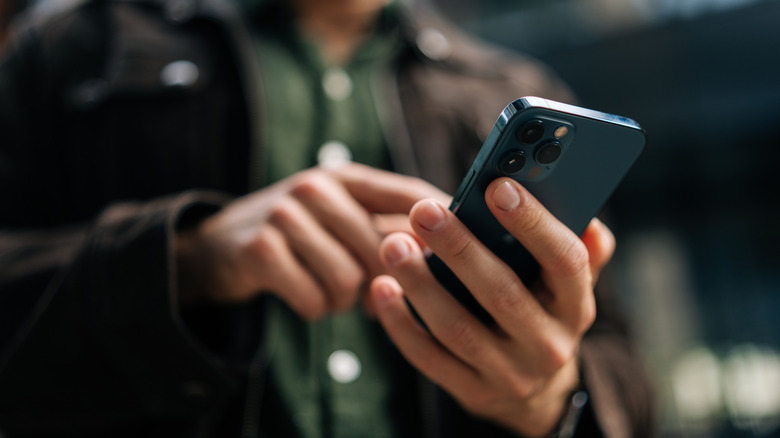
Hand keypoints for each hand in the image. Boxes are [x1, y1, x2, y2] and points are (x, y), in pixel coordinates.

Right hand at [176, 163, 447, 319]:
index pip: (411, 194)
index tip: (469, 251)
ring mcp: (286, 213)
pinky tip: (303, 294)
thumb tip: (451, 253)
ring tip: (330, 290)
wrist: (217, 247)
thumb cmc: (298, 236)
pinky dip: (315, 308)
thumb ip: (387, 229)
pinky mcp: (261, 249)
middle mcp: (317, 186)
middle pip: (384, 249)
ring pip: (350, 279)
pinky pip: (315, 299)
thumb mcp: (340, 218)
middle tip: (370, 293)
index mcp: (347, 177)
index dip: (443, 223)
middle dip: (382, 282)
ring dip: (344, 300)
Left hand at [369, 177, 614, 435]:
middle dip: (460, 248)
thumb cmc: (542, 312)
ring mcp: (509, 374)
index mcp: (576, 306)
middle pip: (502, 292)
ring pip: (458, 327)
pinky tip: (382, 287)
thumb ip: (581, 249)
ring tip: (393, 244)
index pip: (565, 261)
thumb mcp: (567, 285)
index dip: (533, 223)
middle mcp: (548, 345)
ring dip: (421, 283)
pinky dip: (401, 322)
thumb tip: (586, 216)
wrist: (534, 391)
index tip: (497, 187)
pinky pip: (429, 357)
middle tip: (424, 211)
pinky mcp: (472, 392)